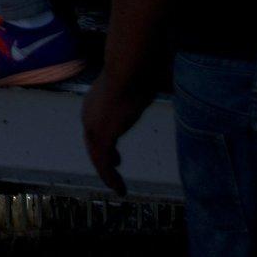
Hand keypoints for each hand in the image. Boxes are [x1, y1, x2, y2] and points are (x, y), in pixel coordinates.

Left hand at [81, 70, 157, 194]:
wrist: (129, 68)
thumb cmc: (138, 68)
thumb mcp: (140, 82)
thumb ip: (145, 89)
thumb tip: (167, 81)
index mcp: (95, 102)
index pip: (97, 128)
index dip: (105, 145)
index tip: (116, 157)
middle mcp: (89, 115)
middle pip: (94, 144)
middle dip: (104, 159)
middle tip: (115, 172)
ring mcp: (92, 126)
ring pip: (98, 157)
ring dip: (107, 174)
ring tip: (118, 187)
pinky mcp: (101, 137)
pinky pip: (103, 164)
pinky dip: (110, 178)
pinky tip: (119, 188)